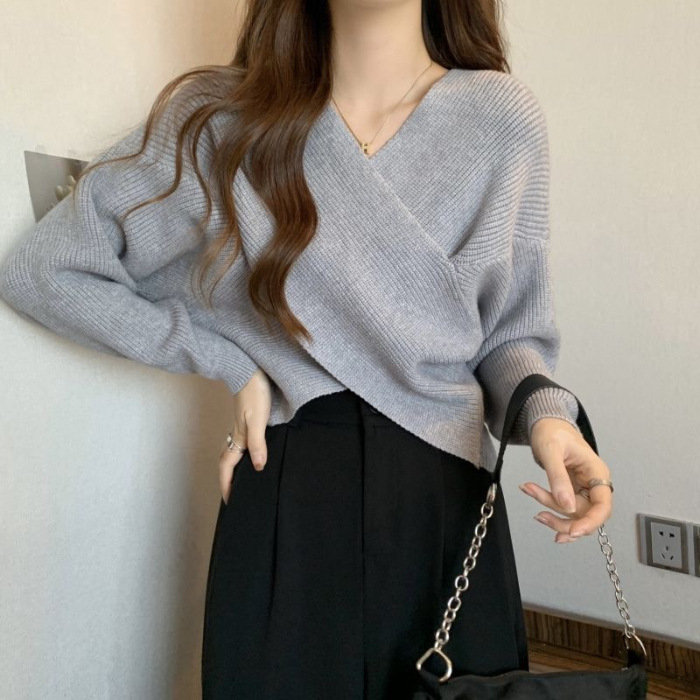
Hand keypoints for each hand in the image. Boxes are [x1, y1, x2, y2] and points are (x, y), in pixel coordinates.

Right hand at [219, 367, 271, 503]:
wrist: (250, 371)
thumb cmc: (254, 393)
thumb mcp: (258, 419)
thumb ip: (258, 442)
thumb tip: (258, 466)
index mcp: (238, 437)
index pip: (228, 467)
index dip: (227, 485)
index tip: (229, 501)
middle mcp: (237, 434)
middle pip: (228, 462)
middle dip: (227, 480)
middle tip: (232, 495)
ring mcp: (241, 427)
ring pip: (234, 453)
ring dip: (234, 468)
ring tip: (240, 481)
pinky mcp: (247, 420)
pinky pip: (241, 444)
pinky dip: (242, 455)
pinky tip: (252, 456)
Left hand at [519, 417, 612, 543]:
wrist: (545, 424)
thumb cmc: (552, 431)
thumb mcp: (551, 451)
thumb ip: (558, 478)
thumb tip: (567, 506)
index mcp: (596, 472)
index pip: (603, 506)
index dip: (591, 522)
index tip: (572, 531)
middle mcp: (593, 483)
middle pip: (586, 515)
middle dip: (562, 517)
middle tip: (540, 515)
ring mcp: (582, 488)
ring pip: (572, 513)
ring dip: (551, 510)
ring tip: (530, 491)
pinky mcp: (571, 490)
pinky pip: (563, 506)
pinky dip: (548, 505)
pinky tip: (534, 494)